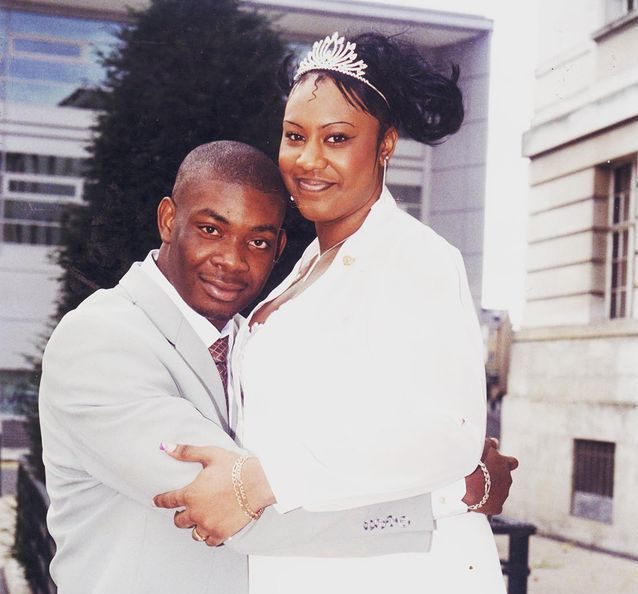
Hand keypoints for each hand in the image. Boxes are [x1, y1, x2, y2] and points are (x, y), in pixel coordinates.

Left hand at [153, 444, 274, 545]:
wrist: (258, 482)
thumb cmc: (235, 467)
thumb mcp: (210, 455)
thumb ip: (186, 452)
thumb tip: (165, 446)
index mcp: (190, 494)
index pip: (168, 500)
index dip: (161, 500)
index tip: (157, 501)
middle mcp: (196, 513)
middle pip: (179, 521)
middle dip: (179, 515)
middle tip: (183, 511)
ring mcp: (209, 525)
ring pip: (194, 533)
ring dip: (194, 527)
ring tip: (199, 521)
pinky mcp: (222, 533)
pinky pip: (209, 542)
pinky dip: (208, 537)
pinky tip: (212, 530)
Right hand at [463, 437, 517, 515]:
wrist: (466, 480)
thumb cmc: (472, 460)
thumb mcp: (482, 446)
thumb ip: (490, 444)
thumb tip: (496, 442)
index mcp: (505, 464)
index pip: (513, 463)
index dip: (505, 464)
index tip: (496, 464)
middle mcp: (507, 479)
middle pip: (505, 478)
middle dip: (496, 478)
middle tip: (480, 476)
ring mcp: (503, 494)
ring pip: (501, 492)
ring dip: (491, 490)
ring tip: (476, 488)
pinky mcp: (496, 507)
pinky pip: (496, 507)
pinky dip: (490, 505)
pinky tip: (480, 501)